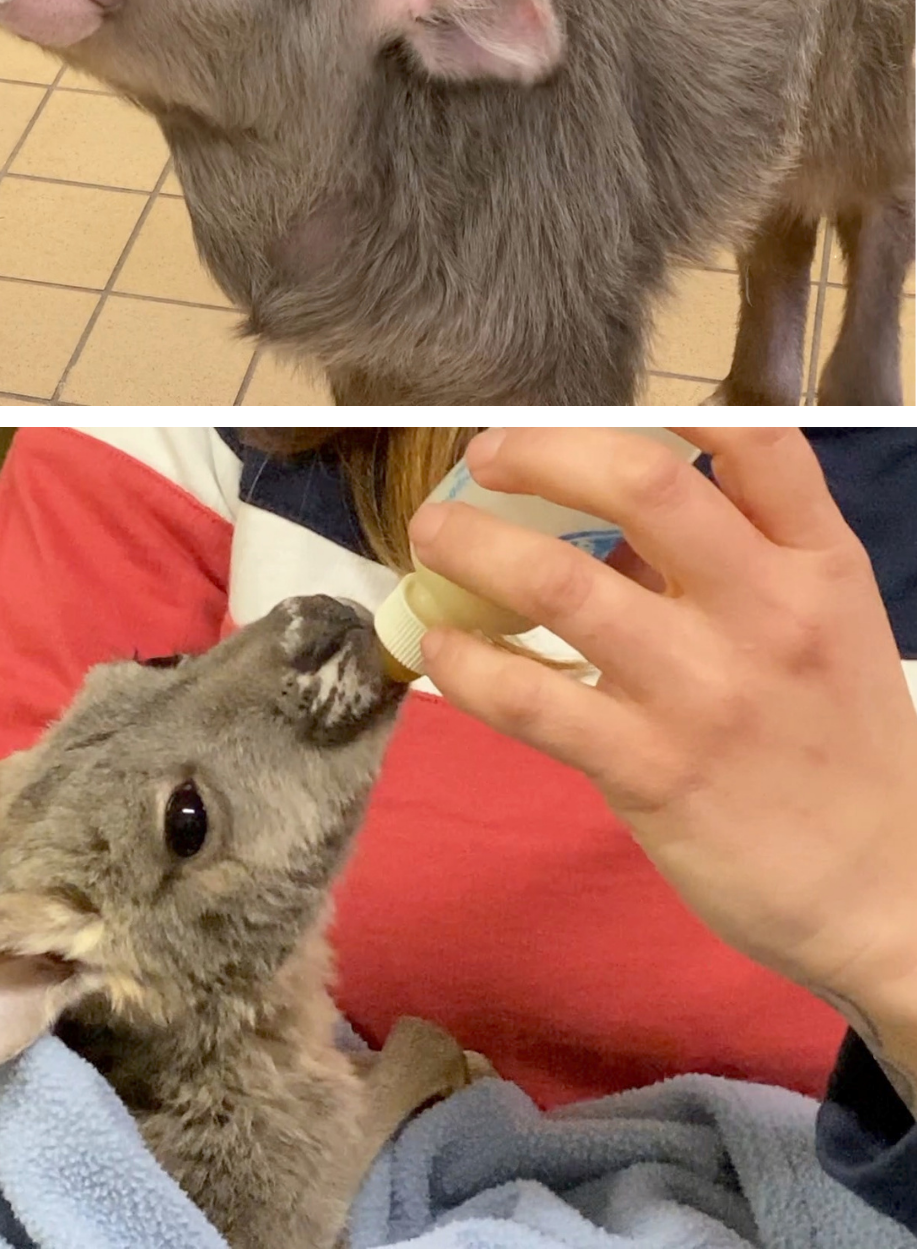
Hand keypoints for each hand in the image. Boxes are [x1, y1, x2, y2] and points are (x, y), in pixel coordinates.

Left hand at [409, 427, 916, 1103]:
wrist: (890, 893)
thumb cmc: (842, 753)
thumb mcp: (828, 634)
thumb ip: (736, 568)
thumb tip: (604, 523)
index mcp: (820, 570)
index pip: (759, 445)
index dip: (664, 410)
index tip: (584, 412)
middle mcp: (767, 614)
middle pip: (642, 484)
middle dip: (539, 454)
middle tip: (481, 461)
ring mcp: (704, 691)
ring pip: (560, 582)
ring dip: (472, 548)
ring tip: (432, 540)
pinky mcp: (648, 768)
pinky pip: (529, 697)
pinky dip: (465, 662)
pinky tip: (439, 649)